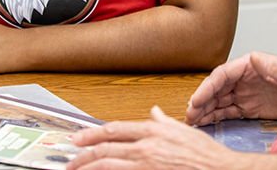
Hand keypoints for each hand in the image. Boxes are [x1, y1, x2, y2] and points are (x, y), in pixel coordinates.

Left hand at [68, 106, 250, 169]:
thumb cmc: (206, 154)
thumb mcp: (184, 130)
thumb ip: (164, 121)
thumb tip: (154, 112)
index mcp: (153, 131)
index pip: (115, 130)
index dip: (93, 134)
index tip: (79, 138)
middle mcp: (147, 146)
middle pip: (106, 149)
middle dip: (84, 154)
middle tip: (70, 159)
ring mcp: (147, 164)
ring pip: (109, 165)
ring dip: (89, 168)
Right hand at [186, 52, 276, 125]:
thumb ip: (272, 65)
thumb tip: (254, 58)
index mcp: (249, 66)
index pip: (222, 75)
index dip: (207, 87)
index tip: (197, 99)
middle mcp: (243, 79)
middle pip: (216, 89)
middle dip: (201, 101)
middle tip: (190, 114)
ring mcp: (246, 94)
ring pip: (219, 102)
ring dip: (205, 110)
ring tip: (193, 121)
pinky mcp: (250, 108)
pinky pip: (228, 112)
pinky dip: (216, 117)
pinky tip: (206, 123)